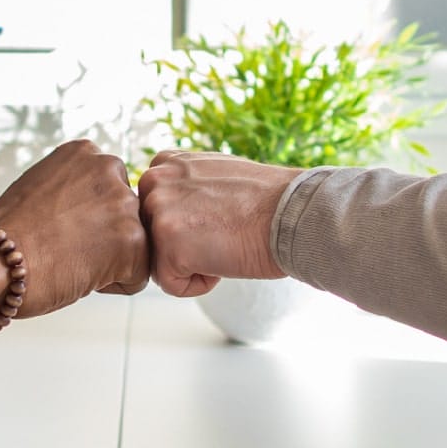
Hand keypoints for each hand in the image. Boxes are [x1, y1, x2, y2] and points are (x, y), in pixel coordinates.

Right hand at [0, 139, 147, 317]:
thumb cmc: (6, 236)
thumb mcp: (42, 188)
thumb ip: (74, 189)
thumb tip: (90, 210)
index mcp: (84, 152)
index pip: (107, 189)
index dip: (85, 217)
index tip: (60, 227)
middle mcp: (109, 169)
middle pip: (125, 214)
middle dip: (104, 235)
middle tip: (65, 247)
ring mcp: (124, 204)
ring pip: (135, 244)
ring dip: (110, 260)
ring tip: (70, 262)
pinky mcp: (134, 242)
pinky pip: (138, 276)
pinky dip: (113, 286)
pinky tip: (80, 277)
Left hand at [136, 151, 298, 296]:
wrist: (293, 213)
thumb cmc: (267, 201)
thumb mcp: (216, 174)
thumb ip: (185, 187)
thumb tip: (174, 209)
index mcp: (165, 163)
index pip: (156, 213)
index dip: (189, 226)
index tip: (219, 219)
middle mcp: (154, 180)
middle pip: (153, 238)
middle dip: (186, 246)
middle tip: (224, 232)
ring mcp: (158, 211)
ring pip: (160, 261)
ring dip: (192, 264)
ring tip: (224, 243)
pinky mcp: (167, 243)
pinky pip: (170, 284)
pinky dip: (200, 283)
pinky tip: (224, 260)